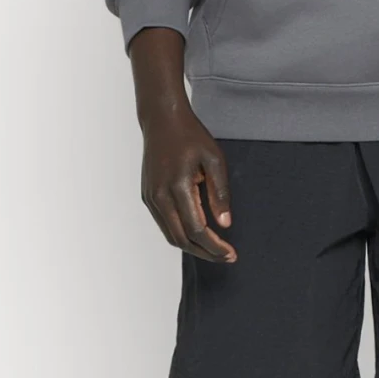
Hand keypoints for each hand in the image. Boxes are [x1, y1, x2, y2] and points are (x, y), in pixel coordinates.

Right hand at [128, 27, 236, 262]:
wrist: (162, 120)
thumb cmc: (191, 136)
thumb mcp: (214, 159)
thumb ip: (220, 193)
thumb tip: (225, 224)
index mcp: (178, 186)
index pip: (197, 230)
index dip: (215, 247)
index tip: (231, 253)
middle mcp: (160, 196)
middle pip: (182, 239)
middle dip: (205, 252)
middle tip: (226, 257)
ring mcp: (150, 198)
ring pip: (170, 235)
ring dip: (192, 247)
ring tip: (214, 250)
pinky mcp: (147, 196)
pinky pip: (164, 224)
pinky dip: (181, 234)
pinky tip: (197, 234)